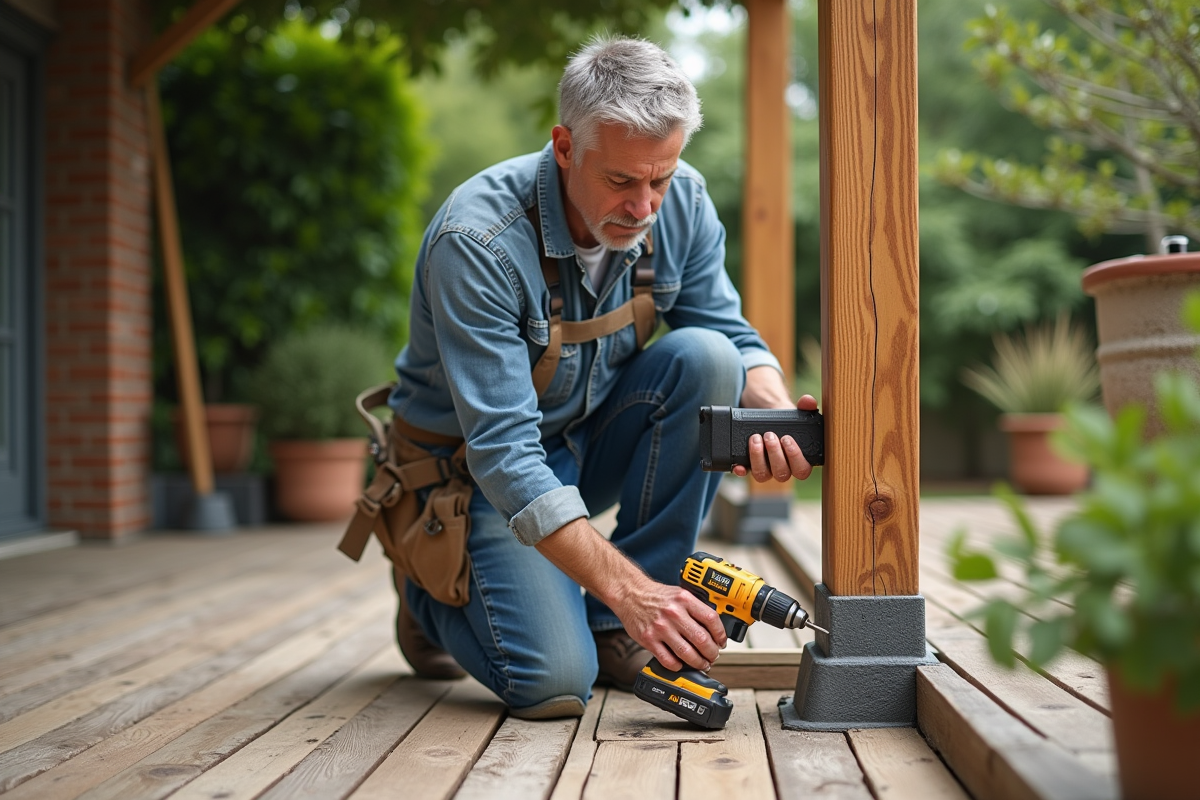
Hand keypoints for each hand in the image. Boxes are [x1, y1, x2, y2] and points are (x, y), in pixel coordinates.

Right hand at [612, 578, 727, 671]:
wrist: (630, 593)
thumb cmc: (655, 595)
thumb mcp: (679, 594)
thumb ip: (695, 608)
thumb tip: (713, 629)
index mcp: (684, 599)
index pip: (711, 620)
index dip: (720, 635)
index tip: (721, 642)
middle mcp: (673, 613)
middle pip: (702, 640)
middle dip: (712, 653)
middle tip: (713, 656)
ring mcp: (660, 628)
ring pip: (687, 653)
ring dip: (698, 663)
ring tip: (701, 663)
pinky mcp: (648, 640)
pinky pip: (668, 660)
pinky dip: (678, 666)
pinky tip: (681, 664)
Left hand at [734, 366, 818, 481]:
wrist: (766, 417)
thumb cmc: (786, 421)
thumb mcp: (796, 412)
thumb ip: (806, 406)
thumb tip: (808, 401)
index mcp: (799, 460)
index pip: (802, 470)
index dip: (795, 457)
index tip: (787, 438)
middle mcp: (783, 469)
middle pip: (781, 473)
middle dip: (774, 453)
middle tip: (769, 435)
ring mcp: (766, 470)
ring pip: (763, 475)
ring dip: (758, 458)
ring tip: (755, 438)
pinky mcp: (751, 467)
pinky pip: (746, 473)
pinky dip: (742, 470)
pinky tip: (738, 464)